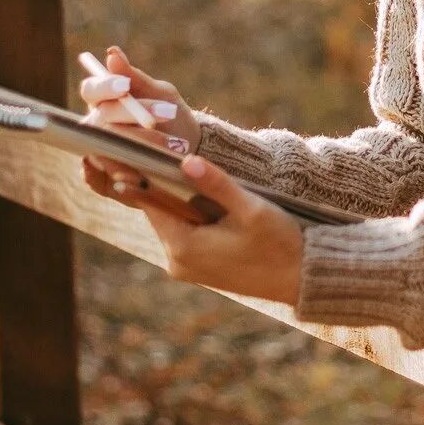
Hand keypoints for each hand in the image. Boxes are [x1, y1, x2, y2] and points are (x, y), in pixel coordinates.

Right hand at [77, 46, 201, 194]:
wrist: (190, 152)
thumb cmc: (171, 116)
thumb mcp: (161, 94)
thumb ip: (135, 77)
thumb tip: (112, 53)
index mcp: (104, 101)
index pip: (91, 90)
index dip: (104, 87)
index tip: (124, 86)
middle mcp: (95, 127)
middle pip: (99, 119)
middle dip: (133, 115)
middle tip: (167, 113)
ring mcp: (98, 154)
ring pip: (103, 148)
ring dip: (137, 145)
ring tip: (172, 145)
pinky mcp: (105, 180)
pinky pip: (101, 179)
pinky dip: (120, 176)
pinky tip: (141, 175)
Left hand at [80, 152, 304, 305]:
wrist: (303, 279)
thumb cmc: (281, 244)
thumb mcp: (251, 209)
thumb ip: (217, 184)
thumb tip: (186, 161)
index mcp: (185, 247)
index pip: (149, 202)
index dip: (135, 173)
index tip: (121, 147)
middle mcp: (178, 261)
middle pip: (157, 210)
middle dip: (152, 181)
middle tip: (138, 145)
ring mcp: (188, 267)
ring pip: (170, 220)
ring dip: (170, 195)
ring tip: (163, 160)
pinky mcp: (200, 267)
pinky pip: (182, 231)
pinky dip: (183, 211)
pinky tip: (188, 188)